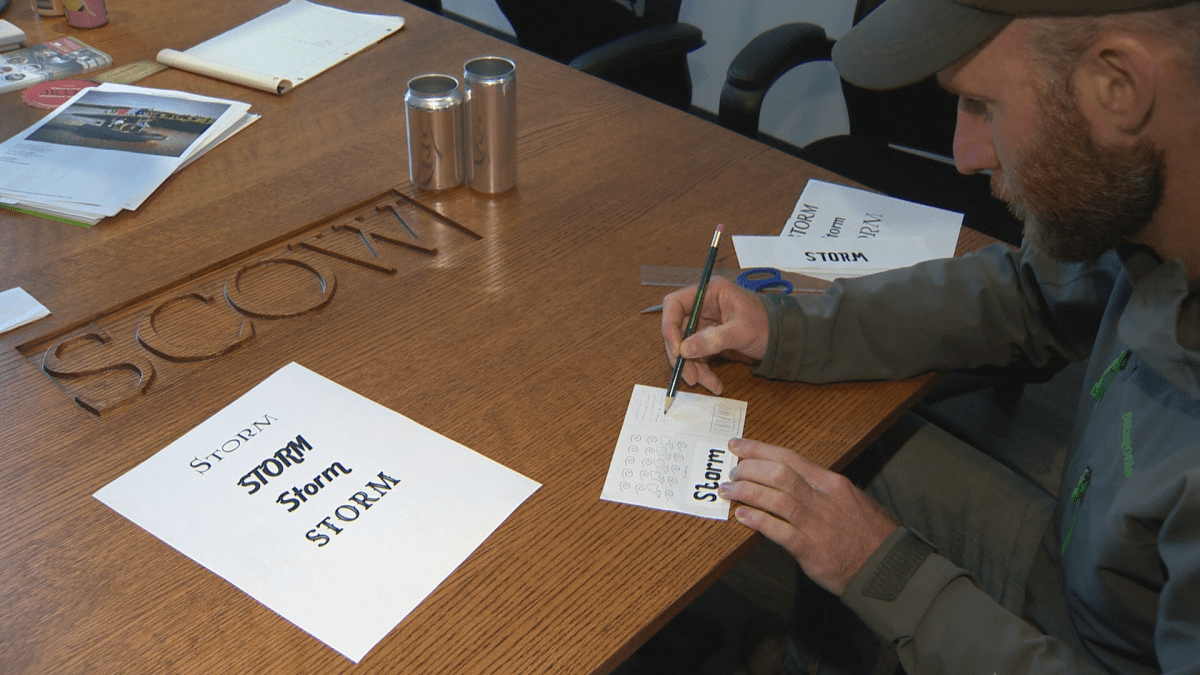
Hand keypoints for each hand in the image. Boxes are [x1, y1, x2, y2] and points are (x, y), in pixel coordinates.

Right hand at [660, 275, 768, 394]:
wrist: (785, 337)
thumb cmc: (768, 324)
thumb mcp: (742, 330)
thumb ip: (713, 339)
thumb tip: (685, 350)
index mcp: (710, 293)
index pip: (675, 304)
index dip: (669, 325)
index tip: (676, 349)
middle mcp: (703, 306)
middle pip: (676, 329)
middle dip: (680, 354)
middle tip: (686, 374)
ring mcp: (705, 324)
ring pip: (685, 347)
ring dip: (692, 367)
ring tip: (705, 383)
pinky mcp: (709, 340)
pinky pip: (697, 356)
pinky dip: (702, 371)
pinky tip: (714, 384)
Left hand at [719, 438, 897, 595]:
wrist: (886, 566)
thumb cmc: (867, 534)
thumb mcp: (848, 500)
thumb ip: (819, 490)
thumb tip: (789, 481)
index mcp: (831, 483)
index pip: (789, 457)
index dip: (759, 449)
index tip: (737, 446)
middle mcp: (822, 498)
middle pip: (779, 473)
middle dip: (750, 469)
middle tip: (732, 472)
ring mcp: (816, 523)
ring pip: (776, 498)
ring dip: (747, 492)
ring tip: (729, 491)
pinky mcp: (810, 549)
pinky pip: (778, 530)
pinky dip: (758, 520)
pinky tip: (742, 516)